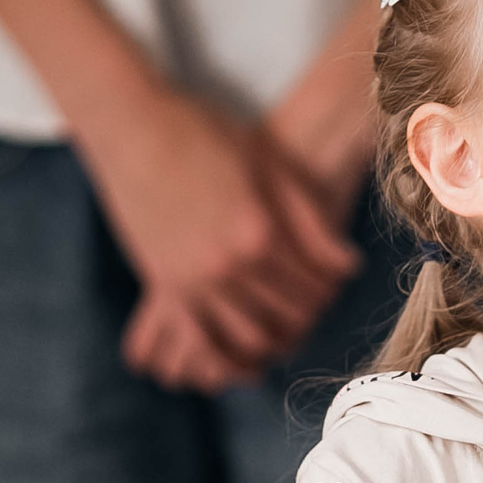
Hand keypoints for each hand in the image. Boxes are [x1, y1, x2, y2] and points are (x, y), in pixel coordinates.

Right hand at [80, 88, 360, 389]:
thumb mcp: (269, 167)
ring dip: (274, 338)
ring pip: (250, 339)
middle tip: (311, 303)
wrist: (132, 126)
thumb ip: (311, 221)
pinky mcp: (163, 287)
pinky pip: (201, 342)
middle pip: (289, 317)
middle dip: (309, 314)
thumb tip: (350, 267)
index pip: (316, 287)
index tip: (332, 282)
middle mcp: (228, 266)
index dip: (331, 289)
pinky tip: (240, 352)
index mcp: (261, 234)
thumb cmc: (205, 134)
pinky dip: (226, 356)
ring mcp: (192, 281)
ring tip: (280, 321)